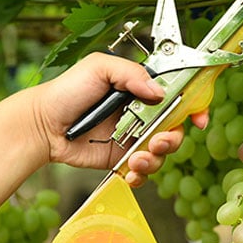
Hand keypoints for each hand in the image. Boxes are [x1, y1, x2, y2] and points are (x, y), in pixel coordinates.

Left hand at [31, 52, 207, 182]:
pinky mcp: (121, 159)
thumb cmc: (68, 90)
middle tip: (159, 140)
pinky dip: (142, 174)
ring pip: (161, 152)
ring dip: (156, 158)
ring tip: (137, 158)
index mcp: (141, 88)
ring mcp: (133, 137)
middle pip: (175, 127)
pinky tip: (131, 171)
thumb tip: (159, 92)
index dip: (194, 105)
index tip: (199, 117)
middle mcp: (142, 113)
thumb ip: (131, 74)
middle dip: (173, 137)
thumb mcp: (99, 68)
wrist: (43, 124)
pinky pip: (143, 171)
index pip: (177, 94)